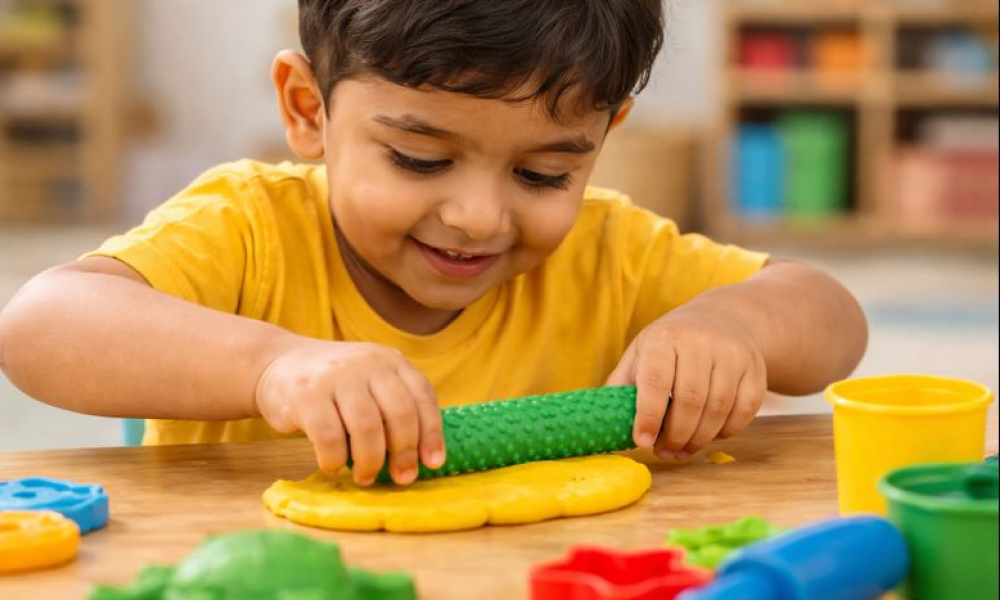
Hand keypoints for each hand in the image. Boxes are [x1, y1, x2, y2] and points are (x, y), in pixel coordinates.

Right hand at [254, 339, 444, 485]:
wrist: (276, 364)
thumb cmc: (333, 385)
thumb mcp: (369, 382)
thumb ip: (393, 406)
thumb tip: (422, 457)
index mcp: (390, 360)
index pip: (422, 396)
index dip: (431, 433)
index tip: (432, 463)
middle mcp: (367, 362)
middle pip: (400, 414)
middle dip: (404, 452)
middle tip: (401, 477)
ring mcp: (336, 376)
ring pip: (367, 428)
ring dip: (371, 461)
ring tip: (366, 476)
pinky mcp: (306, 395)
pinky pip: (330, 438)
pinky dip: (336, 460)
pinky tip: (333, 465)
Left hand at [605, 307, 766, 458]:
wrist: (724, 318)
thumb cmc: (672, 343)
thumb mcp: (642, 352)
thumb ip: (622, 384)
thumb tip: (602, 420)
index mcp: (664, 339)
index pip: (656, 381)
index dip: (648, 416)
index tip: (642, 441)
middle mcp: (700, 343)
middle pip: (690, 401)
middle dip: (675, 435)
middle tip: (664, 451)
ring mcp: (733, 356)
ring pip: (718, 410)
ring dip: (699, 439)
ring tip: (683, 449)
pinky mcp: (756, 371)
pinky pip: (743, 413)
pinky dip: (725, 432)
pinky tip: (710, 434)